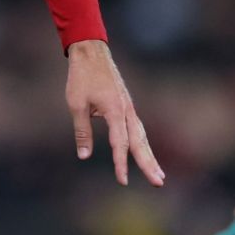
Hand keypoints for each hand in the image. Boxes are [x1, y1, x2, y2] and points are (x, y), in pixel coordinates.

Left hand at [65, 40, 164, 186]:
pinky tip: (145, 154)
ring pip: (142, 136)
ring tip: (159, 175)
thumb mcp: (76, 104)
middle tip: (158, 183)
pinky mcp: (127, 106)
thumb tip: (84, 156)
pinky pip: (138, 128)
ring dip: (150, 156)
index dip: (120, 163)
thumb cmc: (81, 77)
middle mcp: (126, 110)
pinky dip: (143, 143)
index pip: (120, 143)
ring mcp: (129, 108)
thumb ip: (82, 131)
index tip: (122, 181)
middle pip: (140, 142)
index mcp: (115, 110)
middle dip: (148, 164)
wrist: (91, 52)